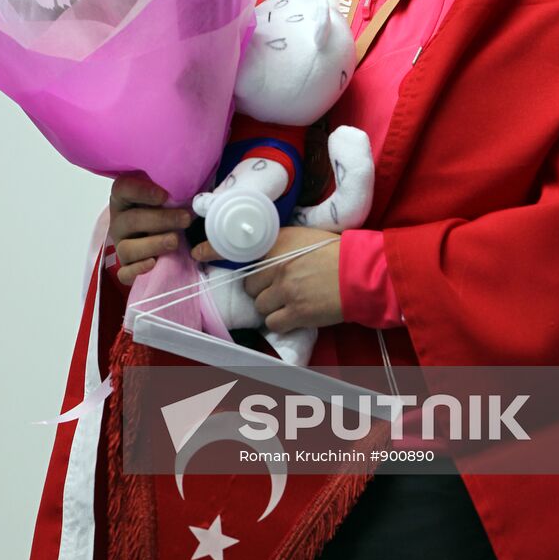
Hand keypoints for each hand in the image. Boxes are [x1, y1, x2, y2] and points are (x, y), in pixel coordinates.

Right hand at [108, 175, 194, 285]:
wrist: (164, 235)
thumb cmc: (167, 210)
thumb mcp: (170, 197)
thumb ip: (178, 192)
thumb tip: (200, 194)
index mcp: (125, 198)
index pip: (123, 189)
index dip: (141, 191)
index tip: (164, 195)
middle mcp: (120, 222)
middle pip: (130, 220)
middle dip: (160, 220)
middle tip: (185, 219)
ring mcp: (121, 245)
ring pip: (127, 248)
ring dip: (153, 244)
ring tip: (175, 241)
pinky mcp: (126, 267)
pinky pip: (124, 273)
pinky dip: (138, 269)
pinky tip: (154, 263)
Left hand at [194, 226, 342, 332]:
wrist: (360, 273)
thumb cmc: (336, 252)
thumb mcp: (304, 237)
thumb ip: (280, 245)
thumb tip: (261, 255)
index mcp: (279, 243)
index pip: (239, 245)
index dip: (215, 249)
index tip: (198, 252)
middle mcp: (277, 265)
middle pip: (250, 284)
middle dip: (261, 288)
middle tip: (279, 286)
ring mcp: (285, 290)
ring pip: (259, 305)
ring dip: (270, 305)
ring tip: (290, 300)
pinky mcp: (296, 312)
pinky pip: (273, 322)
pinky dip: (281, 321)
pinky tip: (295, 314)